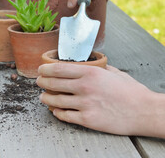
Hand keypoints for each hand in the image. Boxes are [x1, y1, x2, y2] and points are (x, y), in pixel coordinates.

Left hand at [36, 63, 164, 136]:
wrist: (144, 112)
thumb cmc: (131, 92)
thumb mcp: (113, 72)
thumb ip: (97, 68)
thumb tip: (86, 65)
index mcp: (90, 73)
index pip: (58, 69)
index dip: (45, 69)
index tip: (40, 69)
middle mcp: (84, 87)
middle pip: (52, 83)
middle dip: (41, 82)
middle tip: (39, 82)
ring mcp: (84, 104)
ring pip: (55, 101)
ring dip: (46, 98)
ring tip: (43, 97)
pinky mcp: (87, 119)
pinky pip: (64, 116)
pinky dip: (57, 113)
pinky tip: (55, 111)